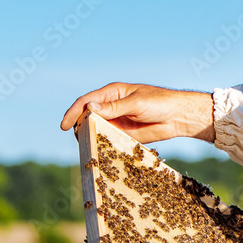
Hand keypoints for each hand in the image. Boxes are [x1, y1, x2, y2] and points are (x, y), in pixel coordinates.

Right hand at [60, 82, 214, 143]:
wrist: (178, 117)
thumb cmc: (160, 103)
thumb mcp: (136, 103)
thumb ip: (114, 107)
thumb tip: (90, 107)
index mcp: (112, 93)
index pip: (86, 101)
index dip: (73, 112)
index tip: (64, 125)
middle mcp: (111, 106)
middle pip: (87, 115)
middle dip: (79, 125)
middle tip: (76, 137)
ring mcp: (116, 120)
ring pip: (96, 128)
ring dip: (89, 136)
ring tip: (85, 144)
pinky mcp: (123, 133)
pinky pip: (108, 138)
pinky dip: (101, 143)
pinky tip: (98, 149)